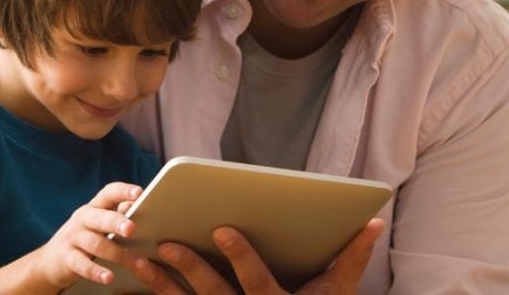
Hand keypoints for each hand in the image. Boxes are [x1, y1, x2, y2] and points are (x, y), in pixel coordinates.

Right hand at [33, 182, 147, 288]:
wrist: (51, 259)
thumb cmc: (85, 237)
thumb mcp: (99, 223)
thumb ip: (118, 214)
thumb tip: (139, 205)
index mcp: (95, 207)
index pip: (108, 193)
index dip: (123, 191)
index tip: (139, 193)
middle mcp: (83, 219)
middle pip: (100, 218)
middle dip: (116, 222)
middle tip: (132, 229)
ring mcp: (73, 238)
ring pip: (96, 244)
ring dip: (118, 254)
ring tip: (138, 264)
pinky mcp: (67, 258)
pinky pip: (82, 264)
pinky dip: (96, 271)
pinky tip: (109, 277)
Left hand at [131, 219, 384, 293]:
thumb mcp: (336, 292)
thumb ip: (352, 258)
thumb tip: (374, 221)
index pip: (257, 282)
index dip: (240, 257)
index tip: (221, 229)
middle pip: (214, 294)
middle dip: (190, 268)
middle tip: (167, 243)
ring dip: (161, 283)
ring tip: (139, 260)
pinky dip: (156, 294)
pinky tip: (134, 276)